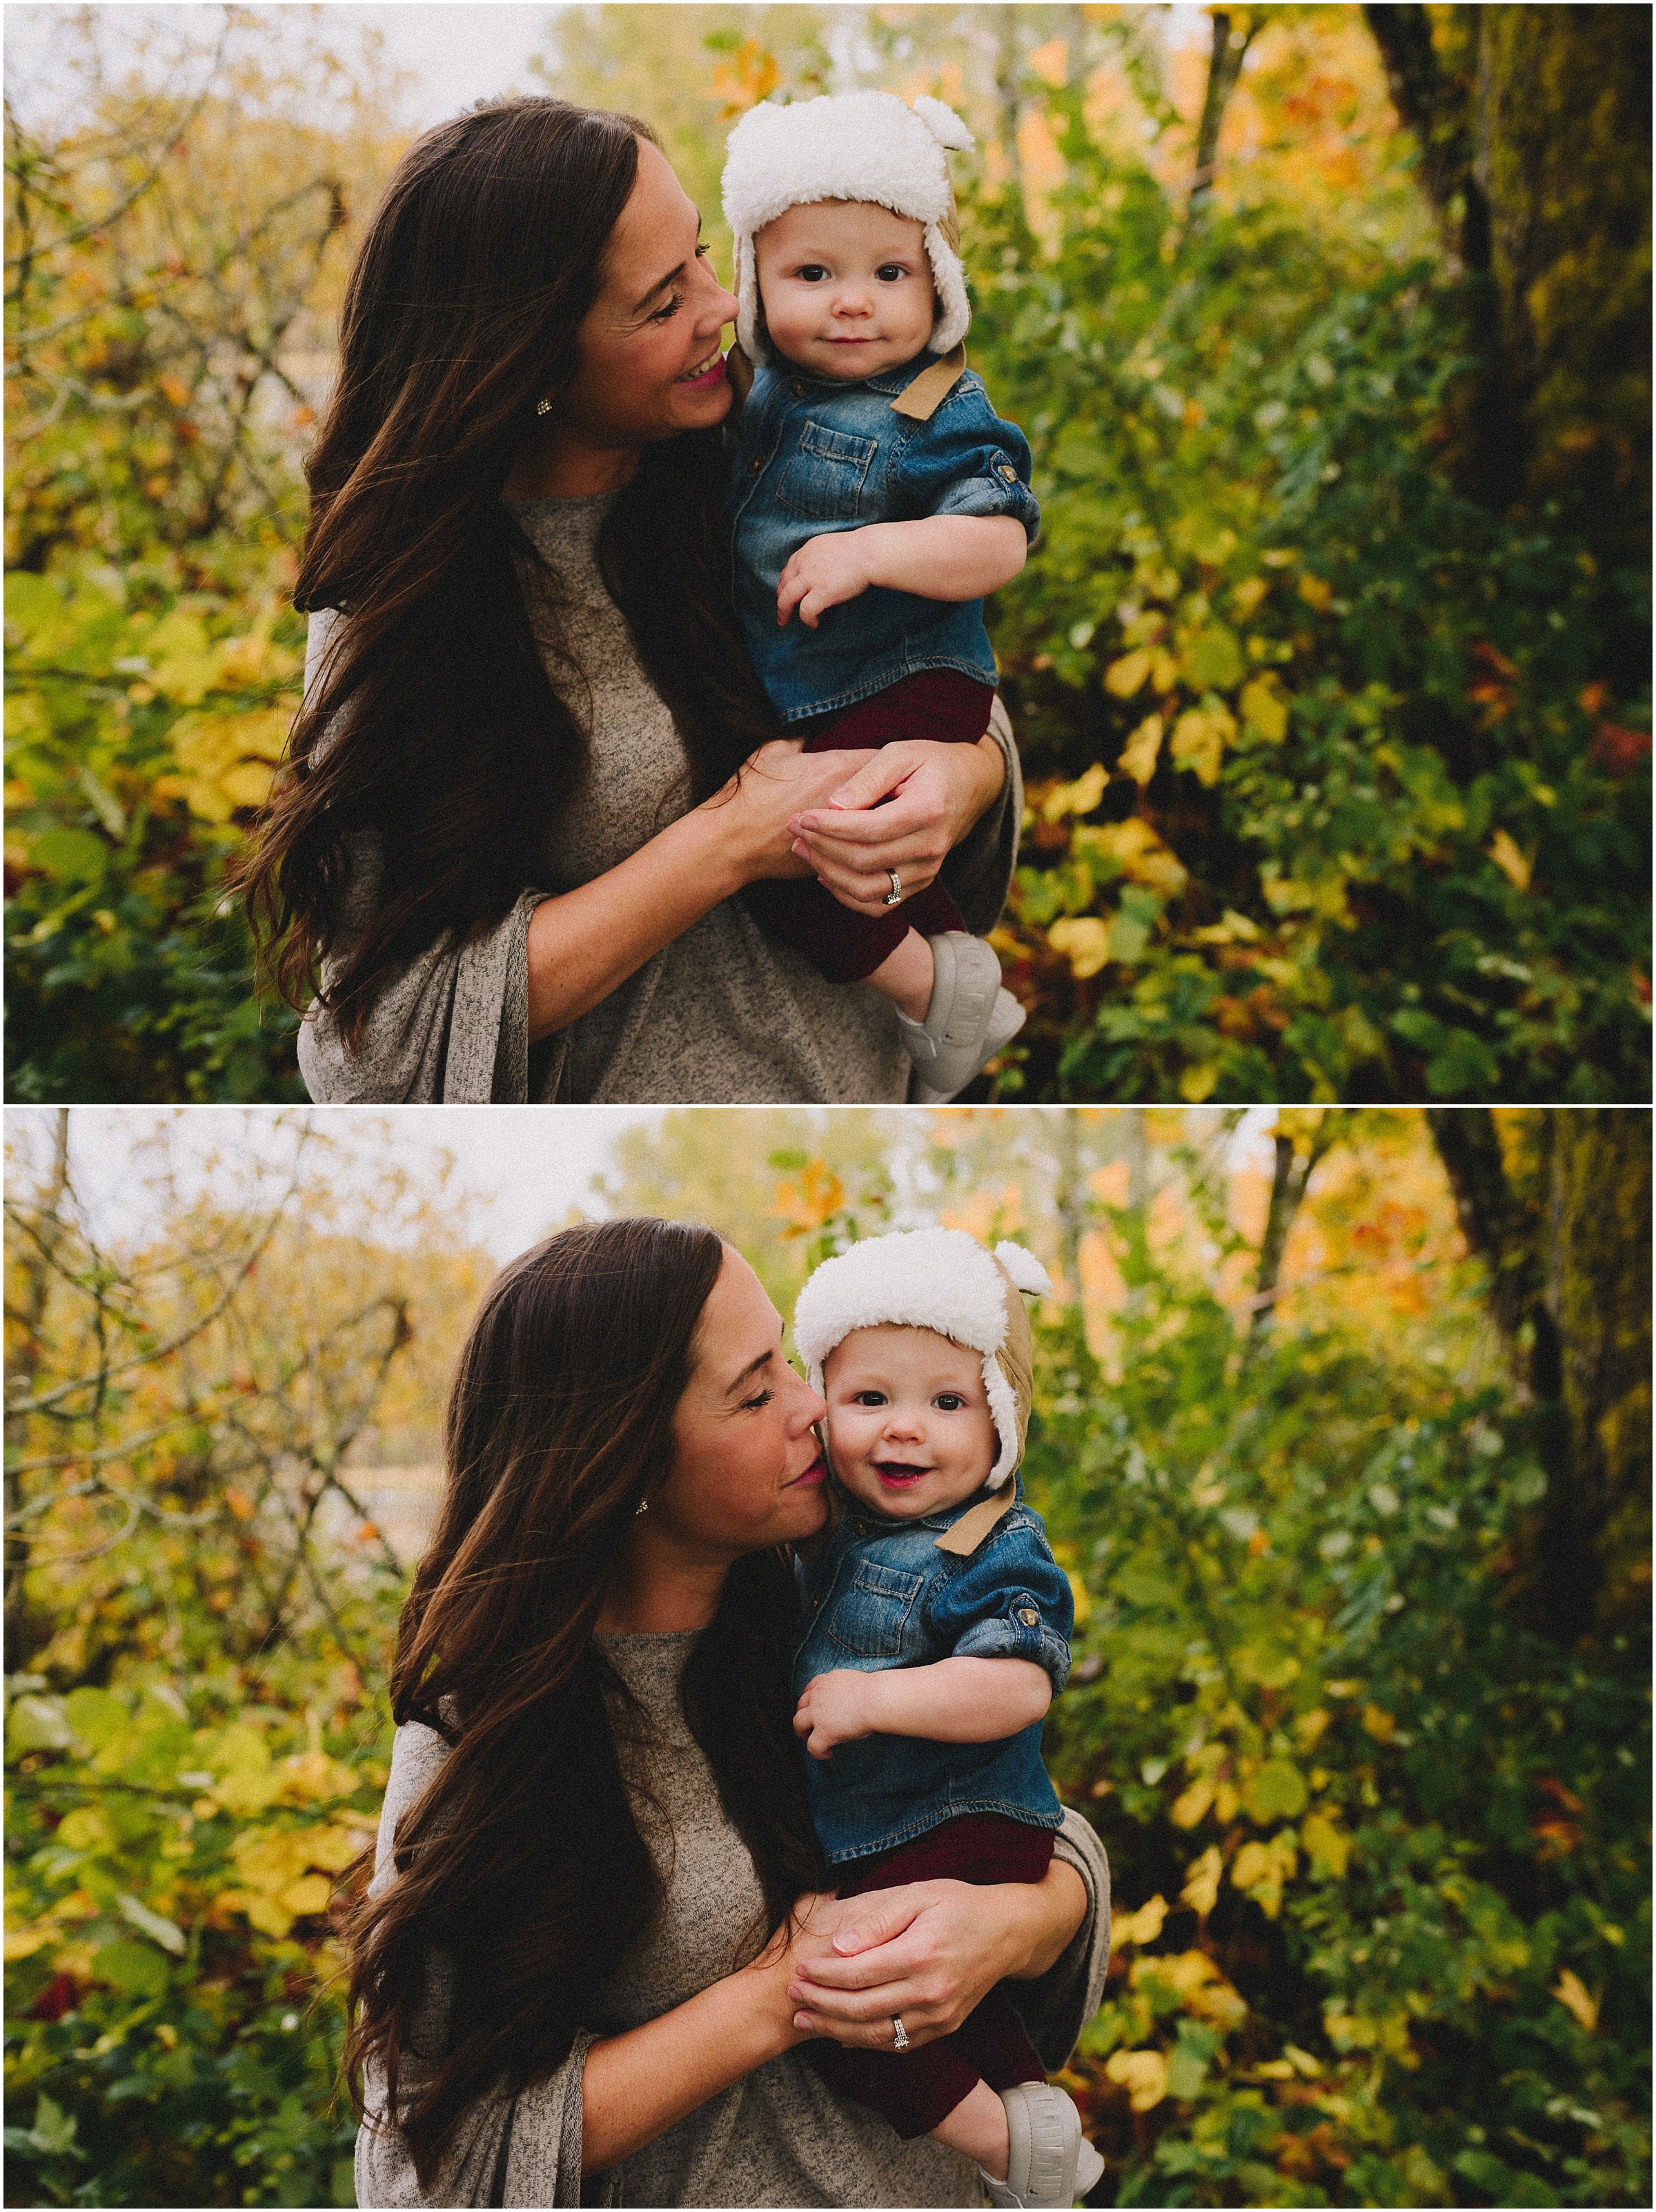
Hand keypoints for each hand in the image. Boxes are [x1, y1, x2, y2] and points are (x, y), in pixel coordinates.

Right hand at [702, 737, 878, 885]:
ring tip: (889, 821)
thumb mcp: (772, 752)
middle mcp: (847, 801)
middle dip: (894, 794)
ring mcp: (844, 832)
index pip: (881, 761)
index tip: (890, 767)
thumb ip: (798, 737)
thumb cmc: (748, 795)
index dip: (888, 764)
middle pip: (891, 795)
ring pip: (884, 827)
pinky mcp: (837, 858)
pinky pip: (866, 850)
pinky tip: (868, 843)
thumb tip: (807, 726)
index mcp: (835, 767)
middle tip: (898, 794)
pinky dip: (869, 846)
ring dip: (886, 823)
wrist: (730, 842)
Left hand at [777, 533, 876, 628]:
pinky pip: (805, 611)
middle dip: (780, 597)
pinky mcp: (822, 592)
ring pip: (786, 598)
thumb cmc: (860, 550)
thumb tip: (822, 575)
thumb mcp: (832, 546)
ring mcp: (812, 578)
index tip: (785, 590)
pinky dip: (806, 619)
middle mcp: (805, 563)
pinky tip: (813, 623)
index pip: (789, 568)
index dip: (785, 582)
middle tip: (781, 610)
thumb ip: (821, 558)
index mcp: (808, 551)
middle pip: (784, 583)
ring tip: (784, 620)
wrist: (870, 552)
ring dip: (783, 611)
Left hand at [786, 1878, 1028, 2048]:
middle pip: (862, 2009)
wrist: (1007, 1931)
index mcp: (921, 1954)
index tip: (799, 1969)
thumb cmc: (958, 1903)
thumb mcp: (917, 1894)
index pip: (859, 1973)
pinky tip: (841, 2035)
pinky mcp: (945, 2026)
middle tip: (792, 1997)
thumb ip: (877, 1920)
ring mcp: (940, 2015)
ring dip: (835, 2030)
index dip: (824, 1975)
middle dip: (821, 2005)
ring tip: (805, 2021)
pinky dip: (866, 2042)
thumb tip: (838, 1945)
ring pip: (877, 2034)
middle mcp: (931, 1991)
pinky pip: (899, 2043)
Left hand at [787, 735, 1005, 914]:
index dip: (830, 827)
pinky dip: (846, 895)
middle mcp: (931, 847)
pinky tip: (824, 873)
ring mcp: (928, 871)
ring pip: (868, 890)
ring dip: (828, 873)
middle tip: (793, 829)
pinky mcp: (920, 884)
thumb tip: (833, 805)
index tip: (801, 816)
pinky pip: (879, 905)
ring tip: (802, 850)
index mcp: (928, 810)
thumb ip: (867, 778)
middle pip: (865, 861)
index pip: (870, 829)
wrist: (969, 785)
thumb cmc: (928, 763)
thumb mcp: (899, 753)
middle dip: (821, 847)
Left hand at [793, 1669, 879, 1759]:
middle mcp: (818, 1695)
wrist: (877, 1699)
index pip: (811, 1688)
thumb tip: (846, 1703)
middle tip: (810, 1726)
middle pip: (800, 1705)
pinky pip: (812, 1746)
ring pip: (798, 1724)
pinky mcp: (824, 1731)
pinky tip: (828, 1753)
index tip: (814, 1708)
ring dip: (803, 1733)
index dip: (810, 1700)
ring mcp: (818, 1714)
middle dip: (803, 1716)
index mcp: (827, 1681)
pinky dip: (818, 1752)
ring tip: (812, 1740)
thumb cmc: (875, 1693)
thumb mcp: (853, 1683)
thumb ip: (843, 1690)